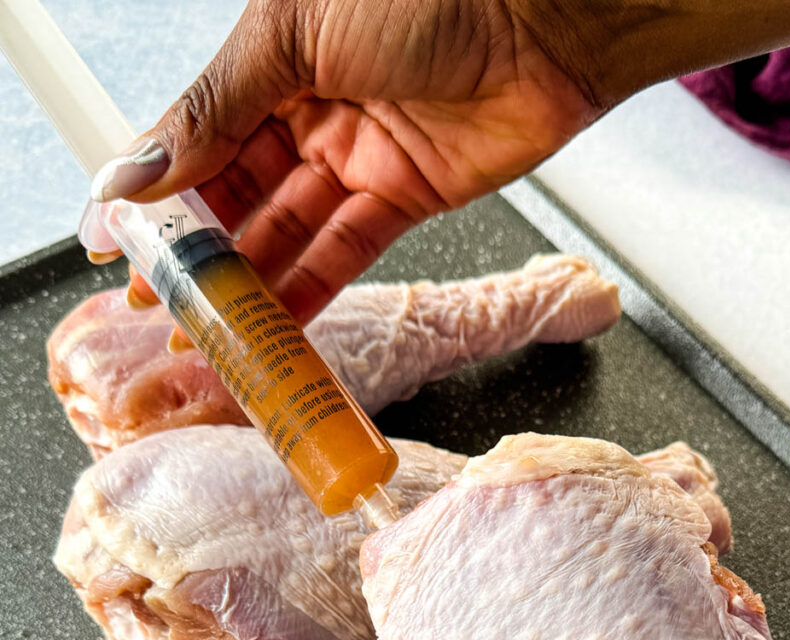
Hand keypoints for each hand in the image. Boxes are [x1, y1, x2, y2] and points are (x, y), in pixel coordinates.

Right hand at [90, 0, 600, 322]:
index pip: (198, 142)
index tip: (117, 246)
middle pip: (241, 197)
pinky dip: (312, 287)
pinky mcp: (406, 197)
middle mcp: (310, 113)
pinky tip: (276, 320)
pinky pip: (347, 250)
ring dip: (251, 282)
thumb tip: (135, 166)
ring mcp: (358, 158)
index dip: (157, 197)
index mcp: (271, 64)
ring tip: (210, 327)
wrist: (540, 19)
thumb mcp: (291, 34)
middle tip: (162, 304)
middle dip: (202, 253)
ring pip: (291, 232)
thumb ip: (215, 110)